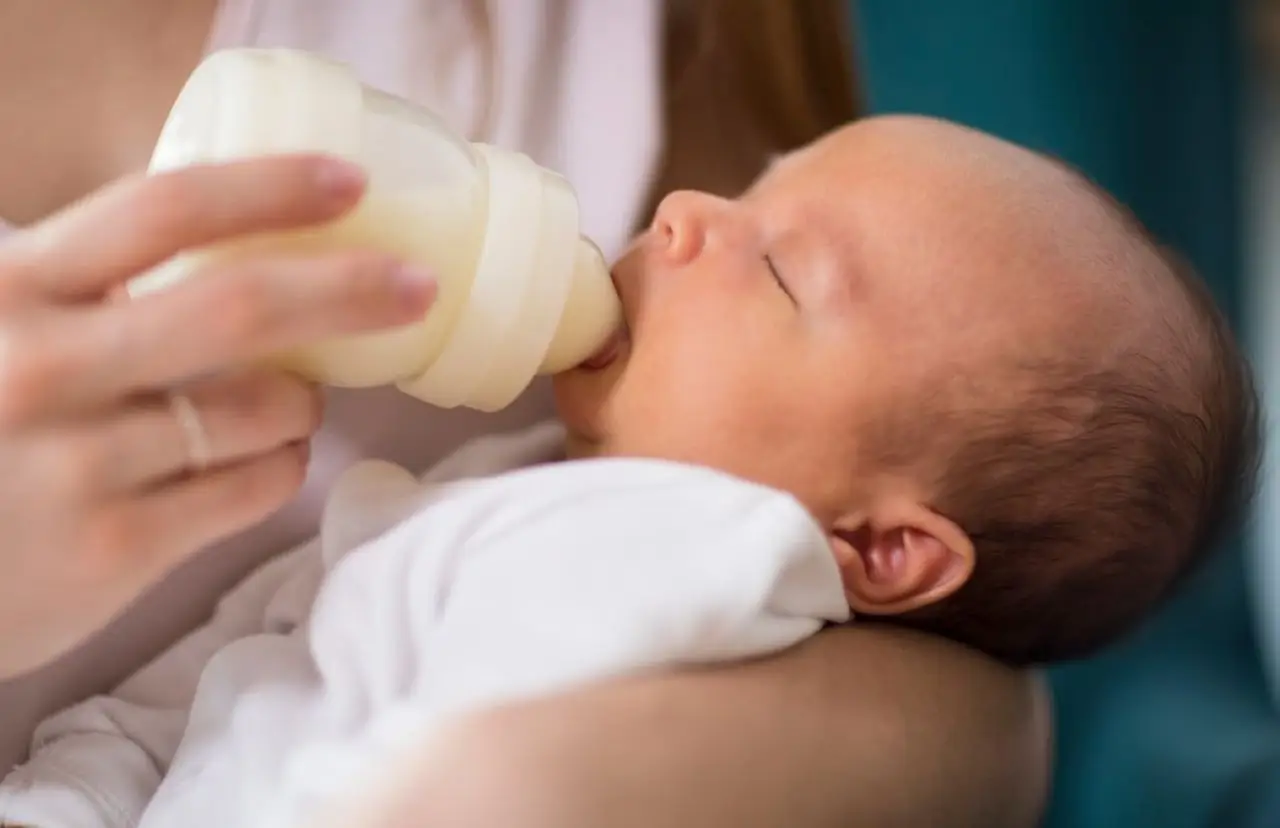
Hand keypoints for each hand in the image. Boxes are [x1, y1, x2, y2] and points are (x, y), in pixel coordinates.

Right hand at [0, 155, 436, 678]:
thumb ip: (79, 284)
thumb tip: (225, 238)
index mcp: (14, 289)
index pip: (161, 210)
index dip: (270, 188)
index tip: (351, 182)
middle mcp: (42, 369)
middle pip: (240, 307)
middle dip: (350, 288)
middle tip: (418, 285)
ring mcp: (79, 465)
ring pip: (264, 409)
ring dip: (307, 399)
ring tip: (299, 400)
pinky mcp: (113, 548)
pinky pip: (253, 488)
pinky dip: (285, 465)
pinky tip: (274, 457)